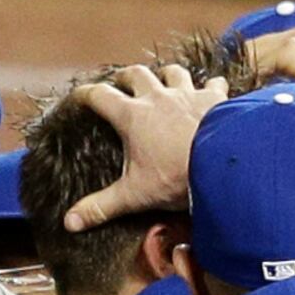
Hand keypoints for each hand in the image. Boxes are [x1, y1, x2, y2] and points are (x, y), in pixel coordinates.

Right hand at [60, 64, 226, 232]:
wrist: (225, 164)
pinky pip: (214, 83)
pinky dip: (211, 85)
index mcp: (132, 116)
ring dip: (167, 76)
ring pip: (173, 72)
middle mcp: (158, 98)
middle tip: (122, 83)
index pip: (98, 96)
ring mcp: (188, 95)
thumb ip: (101, 207)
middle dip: (126, 77)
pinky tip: (213, 90)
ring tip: (164, 82)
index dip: (84, 94)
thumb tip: (69, 222)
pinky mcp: (216, 99)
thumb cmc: (177, 176)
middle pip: (136, 74)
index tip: (78, 97)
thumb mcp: (134, 195)